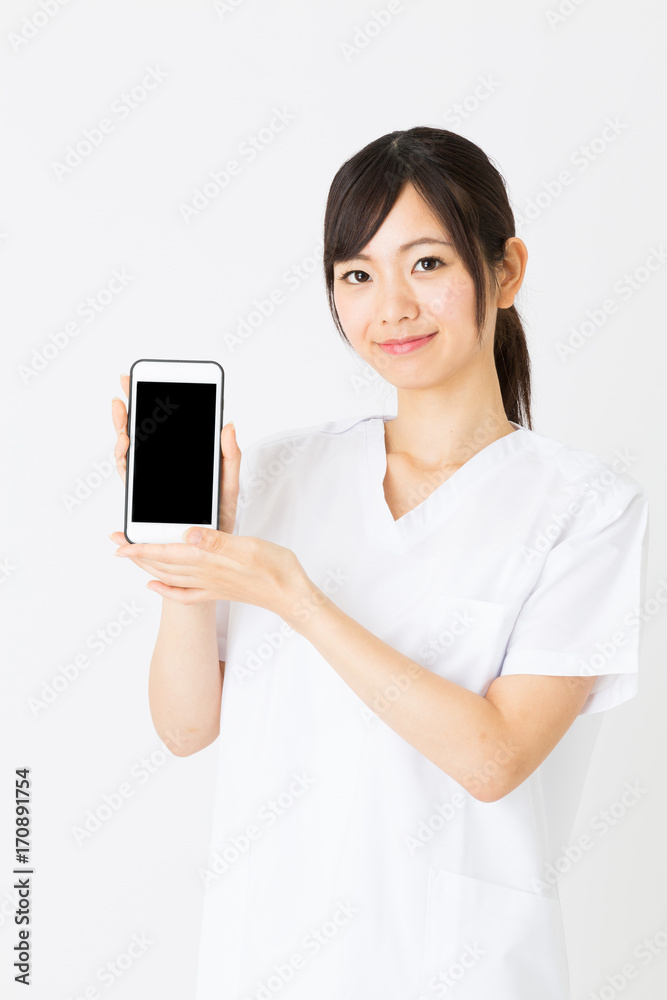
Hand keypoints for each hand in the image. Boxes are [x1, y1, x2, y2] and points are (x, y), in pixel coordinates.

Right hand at [110, 372, 241, 539]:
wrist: (210, 549)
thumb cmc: (220, 515)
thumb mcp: (229, 482)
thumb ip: (230, 455)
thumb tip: (229, 424)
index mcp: (183, 456)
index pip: (163, 424)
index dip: (149, 401)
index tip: (139, 381)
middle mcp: (163, 464)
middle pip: (141, 432)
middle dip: (130, 410)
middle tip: (123, 389)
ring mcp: (151, 479)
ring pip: (131, 450)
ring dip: (123, 431)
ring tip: (124, 418)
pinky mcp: (143, 498)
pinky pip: (130, 474)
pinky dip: (124, 458)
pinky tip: (125, 445)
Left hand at [110, 527, 312, 620]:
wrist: (292, 596)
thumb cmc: (276, 570)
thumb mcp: (248, 548)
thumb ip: (217, 541)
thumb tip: (188, 535)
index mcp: (209, 560)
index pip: (166, 552)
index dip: (140, 547)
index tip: (119, 542)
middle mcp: (205, 574)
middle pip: (162, 564)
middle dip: (136, 554)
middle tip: (116, 544)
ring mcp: (210, 584)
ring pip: (169, 575)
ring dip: (147, 566)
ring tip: (131, 558)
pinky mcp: (219, 589)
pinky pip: (184, 592)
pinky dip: (166, 589)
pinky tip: (156, 585)